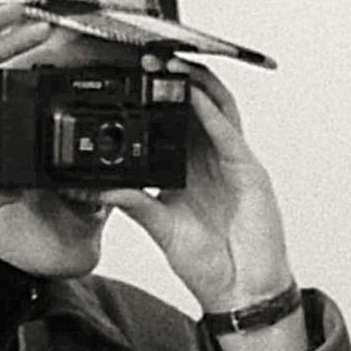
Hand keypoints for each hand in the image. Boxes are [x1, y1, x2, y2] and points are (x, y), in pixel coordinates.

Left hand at [108, 67, 293, 324]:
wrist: (239, 292)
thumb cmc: (210, 263)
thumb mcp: (161, 228)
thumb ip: (135, 202)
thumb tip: (100, 187)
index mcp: (190, 169)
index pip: (172, 122)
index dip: (153, 99)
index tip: (126, 80)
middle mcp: (212, 159)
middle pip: (195, 106)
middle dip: (172, 80)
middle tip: (143, 58)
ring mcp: (232, 161)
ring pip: (217, 108)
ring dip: (194, 83)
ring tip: (169, 63)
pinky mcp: (249, 171)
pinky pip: (229, 133)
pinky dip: (212, 111)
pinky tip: (194, 95)